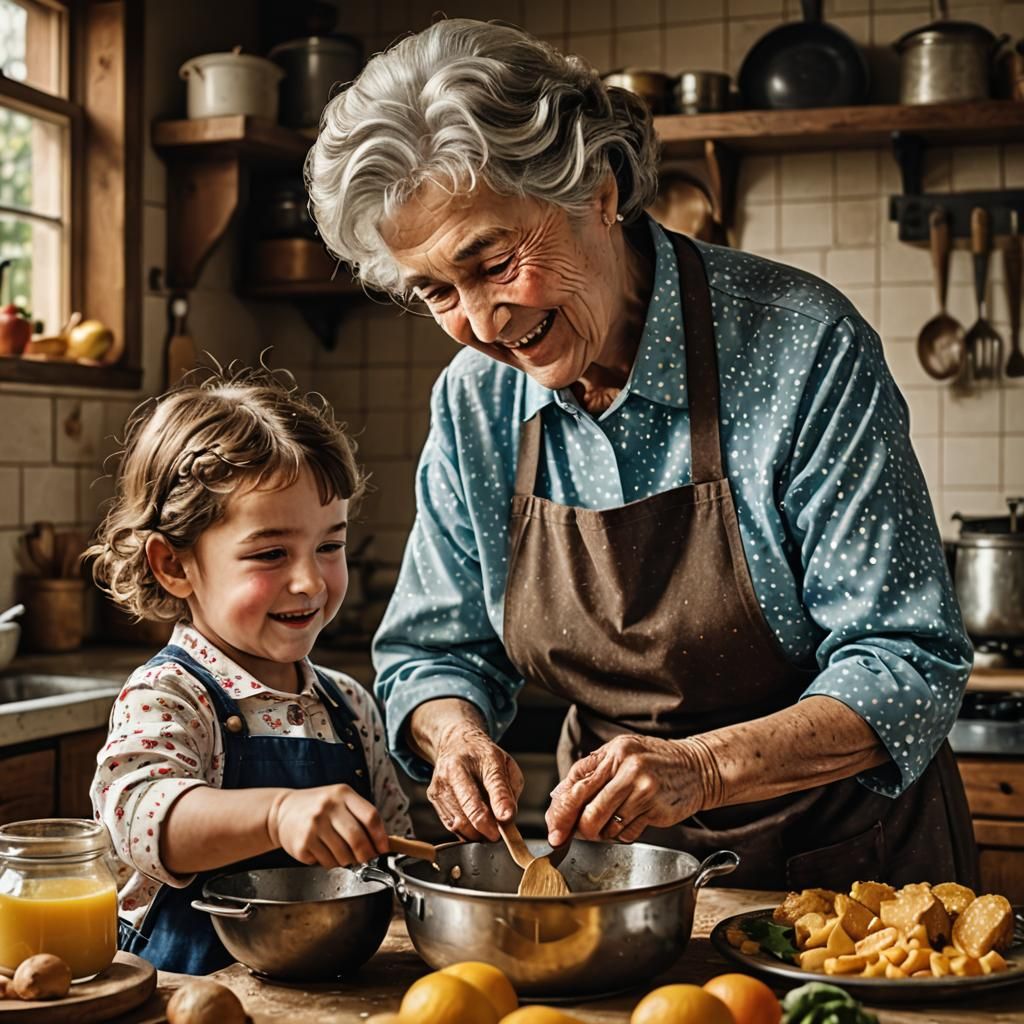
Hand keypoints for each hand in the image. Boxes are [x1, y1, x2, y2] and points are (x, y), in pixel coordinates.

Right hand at [267, 784, 388, 866]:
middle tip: (367, 858)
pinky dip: (331, 863)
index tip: (384, 848)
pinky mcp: (303, 843)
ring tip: (343, 854)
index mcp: (342, 794)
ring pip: (343, 855)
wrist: (282, 810)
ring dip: (348, 861)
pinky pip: (327, 862)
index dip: (380, 836)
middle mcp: (328, 807)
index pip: (370, 816)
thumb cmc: (316, 806)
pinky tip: (325, 853)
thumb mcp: (339, 800)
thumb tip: (381, 842)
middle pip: (358, 838)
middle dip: (367, 854)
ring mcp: (314, 825)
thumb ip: (359, 815)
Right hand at [428, 723, 523, 841]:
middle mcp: (457, 767)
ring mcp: (441, 782)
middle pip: (470, 805)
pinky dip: (464, 831)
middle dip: (486, 827)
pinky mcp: (433, 795)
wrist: (455, 743)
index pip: (493, 781)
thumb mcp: (506, 765)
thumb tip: (506, 818)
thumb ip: (509, 791)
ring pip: (458, 821)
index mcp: (482, 756)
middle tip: (497, 836)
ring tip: (486, 830)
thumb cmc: (484, 757)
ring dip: (475, 833)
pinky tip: (473, 826)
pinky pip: (450, 824)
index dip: (500, 803)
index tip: (506, 820)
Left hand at [546, 734, 710, 844]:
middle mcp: (629, 769)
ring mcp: (644, 790)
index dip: (561, 809)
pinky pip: (626, 833)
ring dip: (601, 831)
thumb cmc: (654, 760)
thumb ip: (590, 772)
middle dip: (575, 828)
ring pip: (606, 825)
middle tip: (571, 836)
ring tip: (610, 821)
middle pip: (589, 809)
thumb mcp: (621, 753)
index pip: (577, 784)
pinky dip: (621, 833)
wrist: (697, 768)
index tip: (554, 826)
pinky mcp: (657, 811)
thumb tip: (558, 796)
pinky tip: (629, 821)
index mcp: (615, 752)